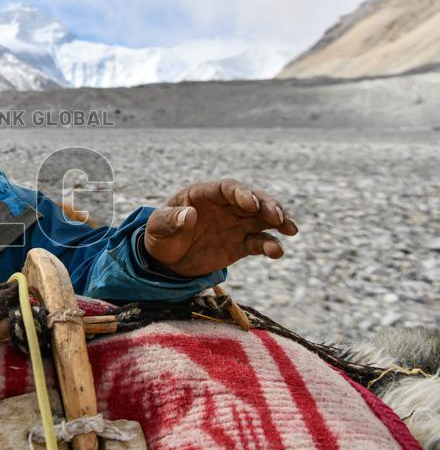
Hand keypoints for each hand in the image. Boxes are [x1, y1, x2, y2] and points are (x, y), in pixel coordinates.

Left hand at [144, 178, 298, 276]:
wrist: (166, 261)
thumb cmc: (160, 236)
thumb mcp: (157, 228)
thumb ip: (170, 220)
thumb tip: (188, 214)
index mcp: (203, 194)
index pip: (226, 188)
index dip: (240, 193)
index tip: (250, 203)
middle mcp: (224, 206)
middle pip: (252, 199)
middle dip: (267, 205)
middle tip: (278, 217)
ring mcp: (235, 224)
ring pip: (262, 218)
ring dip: (278, 221)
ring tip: (290, 230)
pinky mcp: (240, 244)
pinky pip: (259, 242)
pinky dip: (270, 246)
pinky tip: (277, 252)